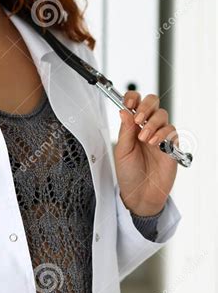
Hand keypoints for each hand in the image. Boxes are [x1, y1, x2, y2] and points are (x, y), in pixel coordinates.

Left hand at [114, 91, 178, 215]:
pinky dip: (162, 134)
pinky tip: (154, 143)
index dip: (132, 98)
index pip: (135, 102)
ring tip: (144, 139)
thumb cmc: (129, 173)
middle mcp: (147, 126)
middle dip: (146, 106)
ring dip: (152, 123)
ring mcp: (160, 135)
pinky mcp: (171, 145)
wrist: (140, 194)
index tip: (128, 103)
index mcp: (132, 125)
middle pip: (152, 102)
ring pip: (162, 115)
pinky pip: (171, 130)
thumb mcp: (122, 151)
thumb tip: (124, 111)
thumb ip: (125, 131)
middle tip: (138, 119)